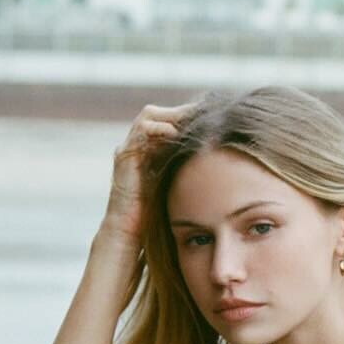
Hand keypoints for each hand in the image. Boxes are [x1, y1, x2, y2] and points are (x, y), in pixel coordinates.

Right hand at [101, 101, 200, 244]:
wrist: (129, 231)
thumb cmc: (155, 215)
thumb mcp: (177, 185)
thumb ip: (187, 169)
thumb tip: (218, 160)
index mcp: (149, 150)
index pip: (168, 121)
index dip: (188, 117)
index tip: (212, 119)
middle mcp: (138, 146)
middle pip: (159, 114)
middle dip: (182, 112)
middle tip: (205, 115)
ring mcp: (129, 149)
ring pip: (149, 116)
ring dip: (173, 116)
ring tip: (194, 122)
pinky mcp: (125, 156)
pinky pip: (142, 130)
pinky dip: (162, 129)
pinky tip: (179, 136)